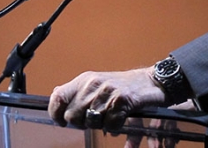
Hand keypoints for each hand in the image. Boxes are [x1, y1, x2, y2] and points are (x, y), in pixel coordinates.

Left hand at [48, 67, 166, 130]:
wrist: (151, 81)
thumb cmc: (123, 86)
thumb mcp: (96, 83)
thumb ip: (77, 91)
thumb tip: (56, 97)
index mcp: (84, 80)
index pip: (58, 96)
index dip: (55, 113)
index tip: (61, 122)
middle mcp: (93, 84)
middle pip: (72, 115)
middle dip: (81, 124)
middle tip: (95, 120)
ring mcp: (107, 92)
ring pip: (90, 122)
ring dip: (100, 125)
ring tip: (109, 118)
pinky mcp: (122, 100)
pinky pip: (110, 125)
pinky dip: (115, 128)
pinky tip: (120, 119)